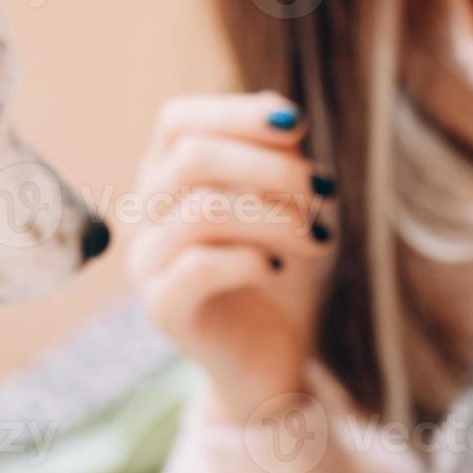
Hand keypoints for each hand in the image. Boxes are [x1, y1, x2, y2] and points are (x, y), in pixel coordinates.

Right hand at [129, 91, 336, 422]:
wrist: (267, 360)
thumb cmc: (276, 275)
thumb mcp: (284, 210)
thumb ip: (278, 164)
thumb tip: (286, 123)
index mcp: (168, 176)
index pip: (180, 120)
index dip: (236, 113)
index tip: (299, 124)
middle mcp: (147, 211)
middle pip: (193, 158)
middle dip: (271, 168)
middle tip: (324, 192)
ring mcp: (148, 259)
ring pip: (202, 211)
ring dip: (275, 218)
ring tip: (320, 240)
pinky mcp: (163, 306)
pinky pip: (200, 265)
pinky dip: (250, 259)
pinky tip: (279, 268)